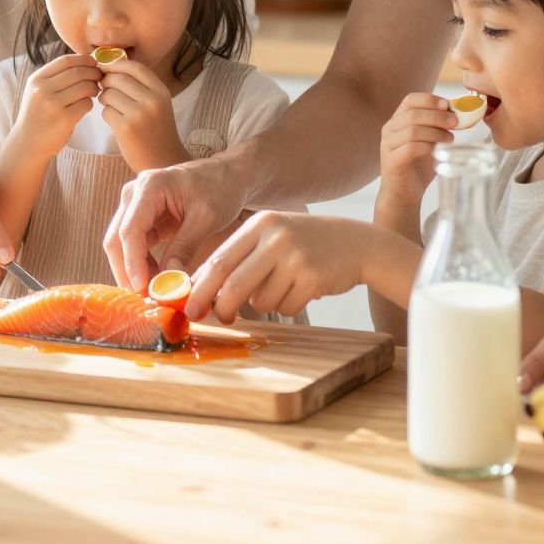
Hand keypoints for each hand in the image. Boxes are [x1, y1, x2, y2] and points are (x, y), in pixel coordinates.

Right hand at [14, 53, 102, 156]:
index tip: (93, 63)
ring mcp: (53, 104)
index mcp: (36, 79)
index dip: (83, 59)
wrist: (28, 143)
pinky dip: (90, 103)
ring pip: (85, 87)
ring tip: (93, 91)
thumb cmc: (38, 114)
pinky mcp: (64, 119)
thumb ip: (55, 76)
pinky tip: (85, 106)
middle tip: (99, 78)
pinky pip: (86, 104)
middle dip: (93, 73)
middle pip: (78, 72)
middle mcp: (42, 90)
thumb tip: (86, 60)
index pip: (65, 61)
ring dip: (94, 88)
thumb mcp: (37, 91)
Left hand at [95, 57, 187, 171]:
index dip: (116, 64)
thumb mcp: (158, 104)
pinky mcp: (126, 128)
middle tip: (105, 89)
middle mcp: (152, 100)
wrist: (164, 161)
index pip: (134, 67)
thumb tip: (111, 67)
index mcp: (161, 91)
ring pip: (108, 94)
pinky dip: (106, 114)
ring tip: (113, 107)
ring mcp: (139, 114)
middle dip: (106, 82)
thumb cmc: (157, 130)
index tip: (105, 67)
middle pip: (117, 78)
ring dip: (105, 99)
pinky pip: (106, 111)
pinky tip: (115, 121)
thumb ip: (140, 85)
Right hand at [103, 156, 249, 292]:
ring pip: (121, 245)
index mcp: (149, 187)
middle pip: (117, 239)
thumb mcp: (206, 218)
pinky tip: (156, 280)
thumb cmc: (220, 188)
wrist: (228, 175)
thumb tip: (168, 280)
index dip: (133, 262)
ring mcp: (135, 205)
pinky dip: (142, 265)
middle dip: (127, 271)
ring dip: (133, 270)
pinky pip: (134, 245)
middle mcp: (134, 194)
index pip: (130, 230)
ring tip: (152, 294)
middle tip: (143, 299)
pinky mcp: (142, 218)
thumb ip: (185, 247)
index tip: (142, 288)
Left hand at [182, 212, 368, 322]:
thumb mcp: (271, 237)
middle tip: (218, 319)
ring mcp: (296, 257)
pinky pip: (285, 307)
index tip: (188, 307)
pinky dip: (287, 305)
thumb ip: (239, 257)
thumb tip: (200, 289)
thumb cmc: (303, 243)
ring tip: (284, 286)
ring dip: (265, 304)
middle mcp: (276, 237)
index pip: (219, 261)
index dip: (200, 288)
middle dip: (219, 307)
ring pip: (260, 300)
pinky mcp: (313, 278)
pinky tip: (302, 289)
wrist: (355, 243)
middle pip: (233, 284)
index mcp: (259, 225)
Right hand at [376, 92, 452, 211]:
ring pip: (412, 130)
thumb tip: (458, 114)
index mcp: (398, 121)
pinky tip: (437, 151)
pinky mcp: (391, 161)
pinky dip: (427, 146)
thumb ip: (438, 128)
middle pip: (413, 114)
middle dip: (437, 116)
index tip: (448, 105)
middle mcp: (389, 130)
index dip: (430, 99)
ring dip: (435, 132)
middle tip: (455, 123)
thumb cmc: (418, 166)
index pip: (410, 99)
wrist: (403, 194)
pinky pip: (410, 148)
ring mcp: (387, 145)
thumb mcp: (430, 142)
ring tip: (450, 139)